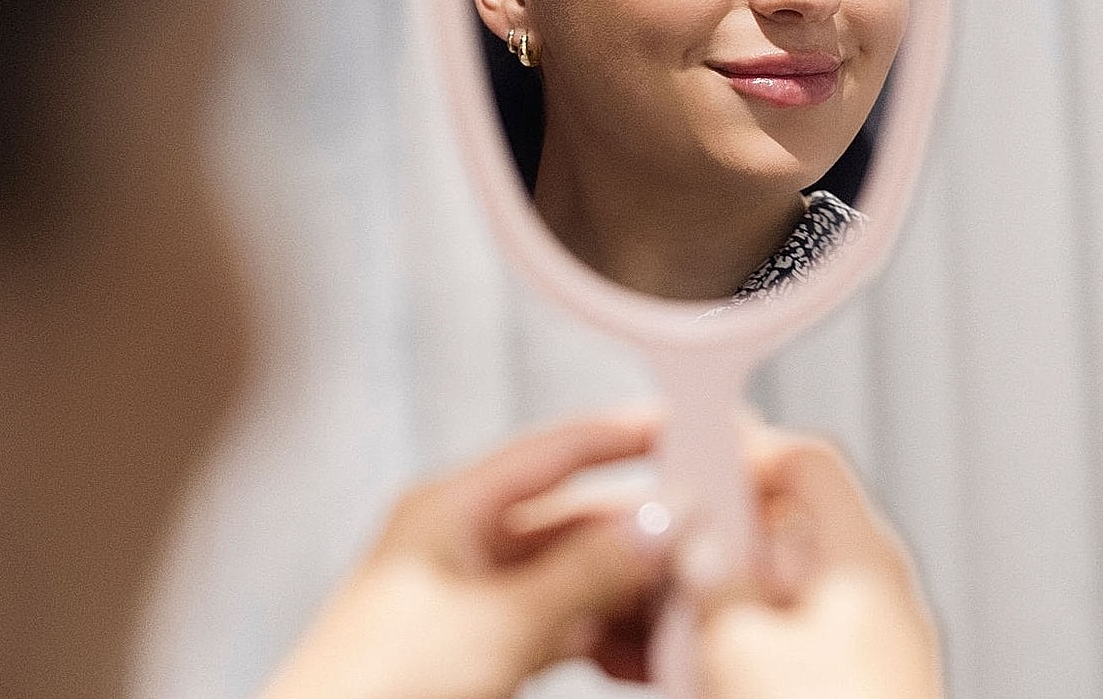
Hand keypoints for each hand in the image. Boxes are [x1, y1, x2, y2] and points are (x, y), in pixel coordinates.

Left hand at [259, 411, 667, 698]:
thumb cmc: (375, 687)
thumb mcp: (495, 627)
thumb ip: (586, 575)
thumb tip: (665, 523)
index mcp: (451, 509)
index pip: (560, 450)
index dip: (635, 436)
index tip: (703, 429)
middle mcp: (465, 545)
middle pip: (581, 522)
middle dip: (653, 539)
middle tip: (727, 546)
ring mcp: (476, 602)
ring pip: (582, 585)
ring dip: (642, 601)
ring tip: (702, 619)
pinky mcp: (485, 654)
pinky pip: (567, 634)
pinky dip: (613, 645)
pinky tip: (659, 664)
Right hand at [693, 426, 940, 698]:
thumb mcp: (739, 645)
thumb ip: (711, 579)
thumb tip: (693, 540)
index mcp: (866, 559)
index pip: (809, 460)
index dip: (747, 453)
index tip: (693, 471)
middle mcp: (880, 593)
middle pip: (791, 527)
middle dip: (725, 541)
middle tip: (676, 563)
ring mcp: (874, 643)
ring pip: (787, 588)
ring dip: (731, 597)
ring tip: (687, 634)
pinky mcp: (859, 684)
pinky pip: (796, 636)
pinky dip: (752, 640)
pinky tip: (717, 672)